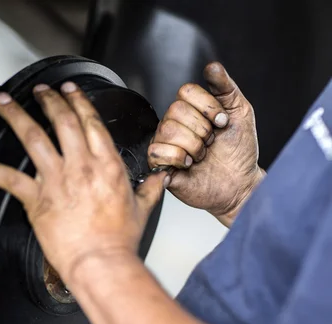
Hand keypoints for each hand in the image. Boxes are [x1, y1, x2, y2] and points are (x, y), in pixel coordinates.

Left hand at [0, 82, 167, 282]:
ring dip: (16, 117)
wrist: (101, 262)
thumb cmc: (118, 240)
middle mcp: (81, 166)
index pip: (90, 122)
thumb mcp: (142, 209)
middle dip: (48, 99)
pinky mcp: (37, 199)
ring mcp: (57, 180)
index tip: (69, 89)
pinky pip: (10, 180)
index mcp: (107, 165)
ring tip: (4, 102)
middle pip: (62, 121)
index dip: (77, 100)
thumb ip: (149, 189)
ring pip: (33, 138)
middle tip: (38, 89)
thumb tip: (159, 180)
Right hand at [148, 62, 264, 226]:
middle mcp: (175, 125)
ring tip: (202, 155)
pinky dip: (178, 159)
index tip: (222, 122)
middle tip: (211, 142)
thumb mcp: (240, 112)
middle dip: (202, 129)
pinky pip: (157, 152)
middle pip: (175, 110)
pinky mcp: (160, 165)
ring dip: (193, 146)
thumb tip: (212, 67)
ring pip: (167, 131)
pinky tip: (189, 165)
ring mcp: (166, 144)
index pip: (185, 91)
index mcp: (191, 110)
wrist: (239, 183)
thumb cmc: (239, 152)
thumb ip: (226, 87)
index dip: (207, 106)